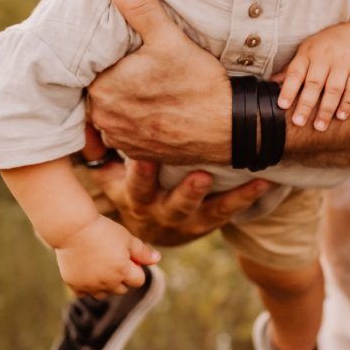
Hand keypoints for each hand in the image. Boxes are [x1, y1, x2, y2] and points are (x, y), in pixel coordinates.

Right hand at [55, 213, 159, 297]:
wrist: (73, 228)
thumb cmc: (103, 230)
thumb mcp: (126, 238)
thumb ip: (142, 252)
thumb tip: (157, 260)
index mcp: (123, 271)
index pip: (138, 281)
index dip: (136, 268)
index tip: (127, 256)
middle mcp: (107, 283)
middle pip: (122, 289)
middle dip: (122, 278)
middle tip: (112, 258)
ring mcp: (90, 286)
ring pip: (104, 294)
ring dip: (106, 285)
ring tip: (100, 265)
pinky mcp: (75, 286)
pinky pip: (85, 293)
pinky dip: (88, 286)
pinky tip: (87, 271)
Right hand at [84, 156, 271, 248]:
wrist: (148, 232)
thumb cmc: (130, 187)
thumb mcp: (110, 174)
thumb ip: (98, 148)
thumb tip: (85, 117)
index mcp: (134, 198)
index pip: (135, 186)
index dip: (139, 173)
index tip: (144, 154)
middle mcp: (159, 212)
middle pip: (173, 204)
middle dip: (185, 192)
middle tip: (200, 175)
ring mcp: (186, 220)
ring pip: (204, 211)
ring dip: (220, 196)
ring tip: (238, 178)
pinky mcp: (209, 222)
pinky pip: (230, 210)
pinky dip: (248, 196)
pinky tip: (264, 180)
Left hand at [86, 0, 232, 162]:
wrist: (230, 129)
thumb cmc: (198, 83)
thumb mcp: (169, 38)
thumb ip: (139, 6)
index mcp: (102, 88)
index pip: (88, 63)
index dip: (103, 53)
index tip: (118, 45)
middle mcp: (103, 118)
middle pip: (96, 87)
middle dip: (110, 74)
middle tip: (133, 60)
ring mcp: (119, 139)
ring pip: (109, 109)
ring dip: (120, 99)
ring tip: (143, 83)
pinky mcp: (136, 153)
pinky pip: (124, 130)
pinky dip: (133, 119)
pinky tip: (152, 106)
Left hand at [276, 23, 349, 129]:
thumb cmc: (326, 47)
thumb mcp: (307, 52)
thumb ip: (291, 70)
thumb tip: (270, 84)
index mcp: (308, 54)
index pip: (295, 73)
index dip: (288, 89)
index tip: (282, 105)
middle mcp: (325, 58)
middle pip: (314, 83)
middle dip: (306, 104)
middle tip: (298, 122)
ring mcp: (343, 62)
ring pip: (334, 88)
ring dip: (326, 109)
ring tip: (319, 126)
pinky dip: (347, 103)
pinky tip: (341, 116)